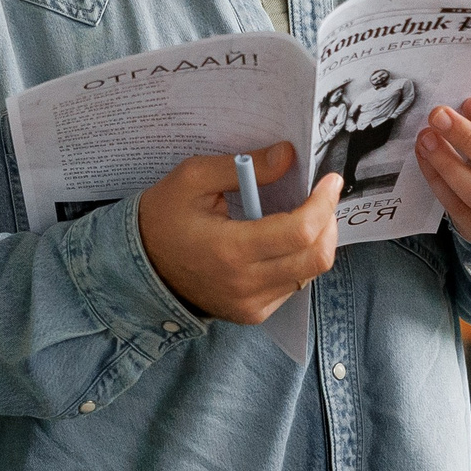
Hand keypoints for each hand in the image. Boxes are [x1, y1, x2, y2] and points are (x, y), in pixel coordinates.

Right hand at [137, 141, 341, 323]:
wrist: (139, 266)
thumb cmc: (164, 216)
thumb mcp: (192, 178)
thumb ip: (243, 166)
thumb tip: (287, 156)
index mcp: (230, 249)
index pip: (299, 232)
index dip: (324, 203)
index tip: (330, 180)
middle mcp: (244, 284)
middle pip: (315, 258)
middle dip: (329, 222)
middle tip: (322, 197)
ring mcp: (250, 305)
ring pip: (309, 274)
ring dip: (316, 241)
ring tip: (302, 216)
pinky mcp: (252, 314)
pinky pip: (293, 286)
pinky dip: (298, 261)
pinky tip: (281, 242)